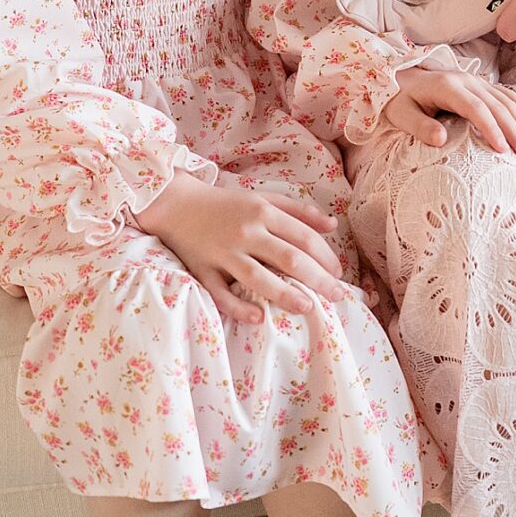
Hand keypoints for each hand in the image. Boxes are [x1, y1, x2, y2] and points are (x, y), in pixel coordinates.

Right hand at [134, 172, 352, 327]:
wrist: (176, 204)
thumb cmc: (226, 204)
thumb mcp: (264, 198)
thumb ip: (298, 211)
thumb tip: (333, 224)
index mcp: (263, 212)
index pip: (303, 237)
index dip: (326, 257)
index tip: (339, 274)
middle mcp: (246, 232)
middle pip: (289, 258)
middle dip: (318, 279)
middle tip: (338, 297)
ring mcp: (223, 252)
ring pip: (258, 277)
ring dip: (284, 294)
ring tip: (307, 308)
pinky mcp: (203, 269)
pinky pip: (220, 293)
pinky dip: (238, 306)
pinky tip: (257, 318)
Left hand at [380, 66, 515, 158]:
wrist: (401, 78)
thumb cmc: (401, 100)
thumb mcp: (401, 114)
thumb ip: (419, 126)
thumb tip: (440, 139)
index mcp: (447, 87)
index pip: (475, 108)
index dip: (491, 128)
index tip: (502, 150)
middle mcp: (466, 81)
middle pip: (497, 106)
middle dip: (515, 131)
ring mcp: (475, 81)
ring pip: (505, 101)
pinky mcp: (480, 84)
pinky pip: (506, 95)